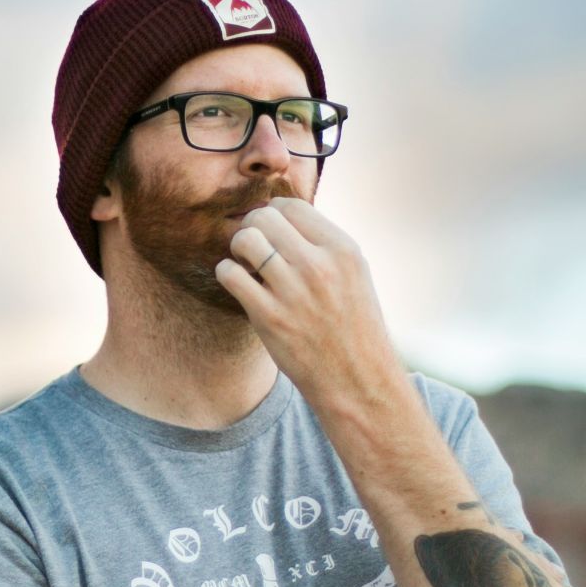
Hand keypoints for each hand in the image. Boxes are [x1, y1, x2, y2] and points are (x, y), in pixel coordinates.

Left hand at [214, 197, 406, 409]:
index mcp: (343, 250)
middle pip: (264, 216)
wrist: (357, 380)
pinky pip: (229, 273)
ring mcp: (293, 291)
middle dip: (252, 226)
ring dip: (238, 248)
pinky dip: (227, 273)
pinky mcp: (268, 317)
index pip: (293, 206)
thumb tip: (280, 216)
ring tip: (247, 264)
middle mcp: (319, 265)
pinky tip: (240, 285)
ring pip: (244, 239)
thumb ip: (322, 245)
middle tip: (254, 248)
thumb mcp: (353, 275)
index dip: (274, 212)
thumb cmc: (353, 327)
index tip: (271, 229)